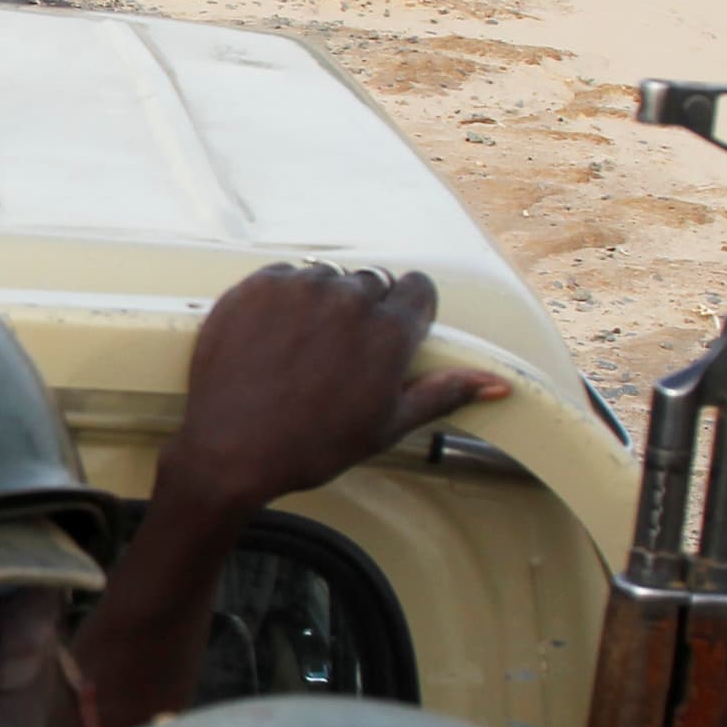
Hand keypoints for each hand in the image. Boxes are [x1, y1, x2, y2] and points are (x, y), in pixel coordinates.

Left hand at [155, 264, 508, 524]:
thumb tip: (496, 384)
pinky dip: (282, 299)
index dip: (407, 312)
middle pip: (371, 283)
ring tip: (302, 346)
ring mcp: (300, 288)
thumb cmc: (312, 445)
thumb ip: (442, 393)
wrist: (230, 450)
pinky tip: (272, 336)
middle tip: (338, 352)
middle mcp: (349, 298)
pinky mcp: (256, 286)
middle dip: (363, 310)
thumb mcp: (386, 425)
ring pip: (327, 277)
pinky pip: (283, 276)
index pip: (418, 289)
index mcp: (389, 330)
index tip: (389, 335)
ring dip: (322, 301)